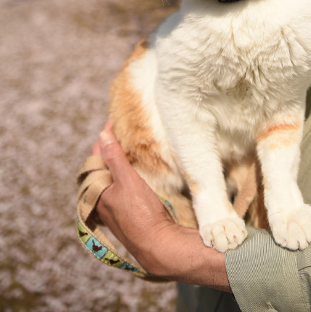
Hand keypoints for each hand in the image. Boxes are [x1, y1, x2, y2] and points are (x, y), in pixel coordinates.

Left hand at [92, 122, 230, 290]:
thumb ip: (114, 158)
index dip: (105, 137)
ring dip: (119, 161)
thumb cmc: (141, 213)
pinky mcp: (125, 211)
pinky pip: (121, 186)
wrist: (159, 245)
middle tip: (123, 131)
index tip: (115, 121)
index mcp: (94, 190)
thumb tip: (103, 135)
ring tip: (131, 146)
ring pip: (111, 176)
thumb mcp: (127, 181)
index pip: (95, 156)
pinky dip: (126, 174)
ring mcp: (112, 206)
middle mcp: (99, 199)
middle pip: (102, 166)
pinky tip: (137, 170)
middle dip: (110, 148)